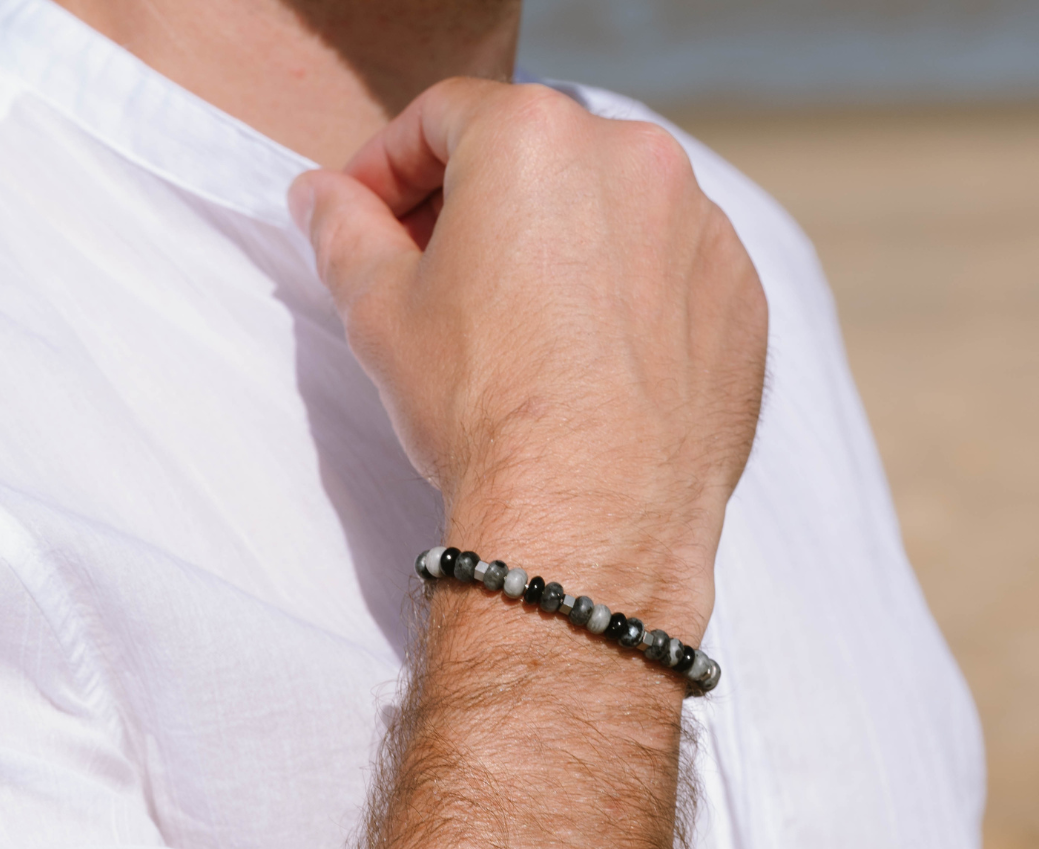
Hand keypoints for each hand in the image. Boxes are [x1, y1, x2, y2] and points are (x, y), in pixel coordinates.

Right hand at [289, 78, 765, 637]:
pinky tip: (595, 357)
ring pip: (609, 208)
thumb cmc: (483, 410)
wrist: (590, 517)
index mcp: (532, 139)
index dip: (390, 165)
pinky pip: (671, 266)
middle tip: (440, 274)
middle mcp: (633, 158)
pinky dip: (630, 291)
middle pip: (533, 157)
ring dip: (559, 244)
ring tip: (524, 326)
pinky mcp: (740, 292)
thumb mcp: (380, 314)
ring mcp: (701, 226)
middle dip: (477, 204)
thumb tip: (321, 194)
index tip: (372, 214)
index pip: (442, 119)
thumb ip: (343, 231)